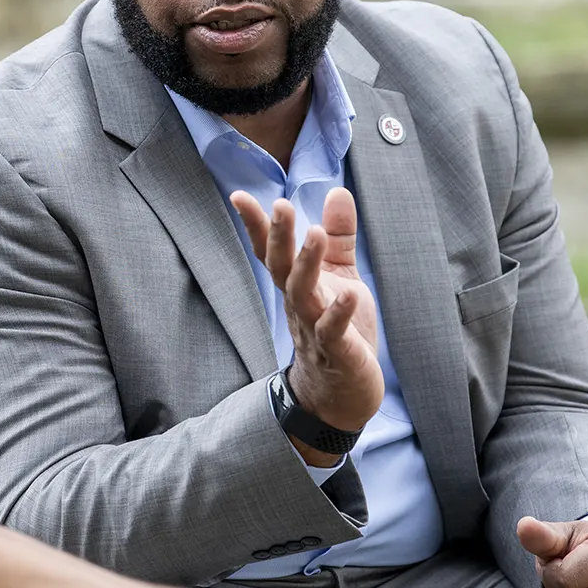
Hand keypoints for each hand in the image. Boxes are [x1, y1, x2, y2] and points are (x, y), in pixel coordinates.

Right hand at [229, 189, 382, 454]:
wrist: (341, 396)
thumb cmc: (339, 332)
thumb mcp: (342, 277)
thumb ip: (339, 237)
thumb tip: (338, 191)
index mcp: (297, 286)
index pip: (271, 252)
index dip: (256, 225)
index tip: (238, 195)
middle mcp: (299, 305)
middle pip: (281, 268)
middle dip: (279, 237)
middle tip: (280, 204)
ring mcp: (314, 330)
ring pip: (303, 295)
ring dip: (307, 265)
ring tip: (313, 233)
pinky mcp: (337, 354)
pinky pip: (333, 332)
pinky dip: (339, 314)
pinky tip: (350, 296)